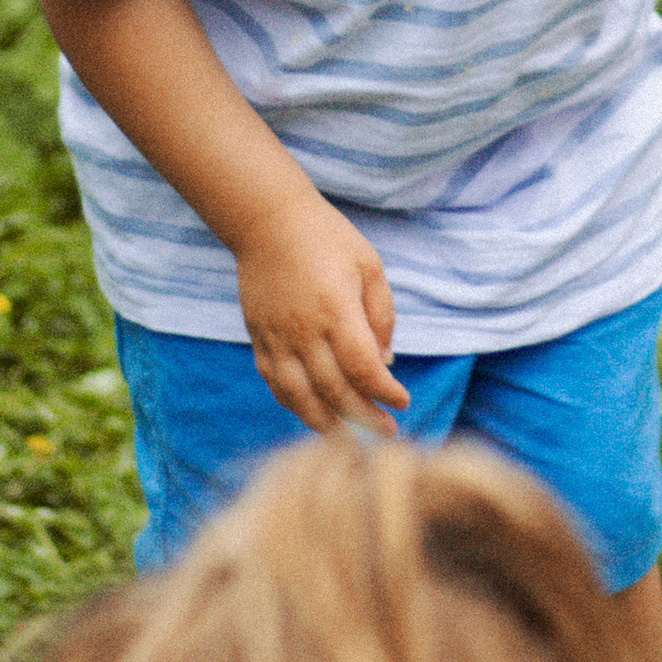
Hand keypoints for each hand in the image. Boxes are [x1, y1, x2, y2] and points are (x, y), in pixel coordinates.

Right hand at [233, 191, 408, 432]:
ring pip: (299, 397)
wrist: (268, 221)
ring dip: (325, 424)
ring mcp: (277, 337)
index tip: (403, 402)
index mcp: (336, 310)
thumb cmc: (327, 238)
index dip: (384, 392)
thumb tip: (386, 362)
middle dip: (364, 417)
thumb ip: (381, 315)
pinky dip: (294, 405)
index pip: (362, 367)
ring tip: (349, 440)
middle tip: (387, 431)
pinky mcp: (258, 338)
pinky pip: (275, 383)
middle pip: (334, 390)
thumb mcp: (369, 265)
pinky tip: (313, 415)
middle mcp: (304, 330)